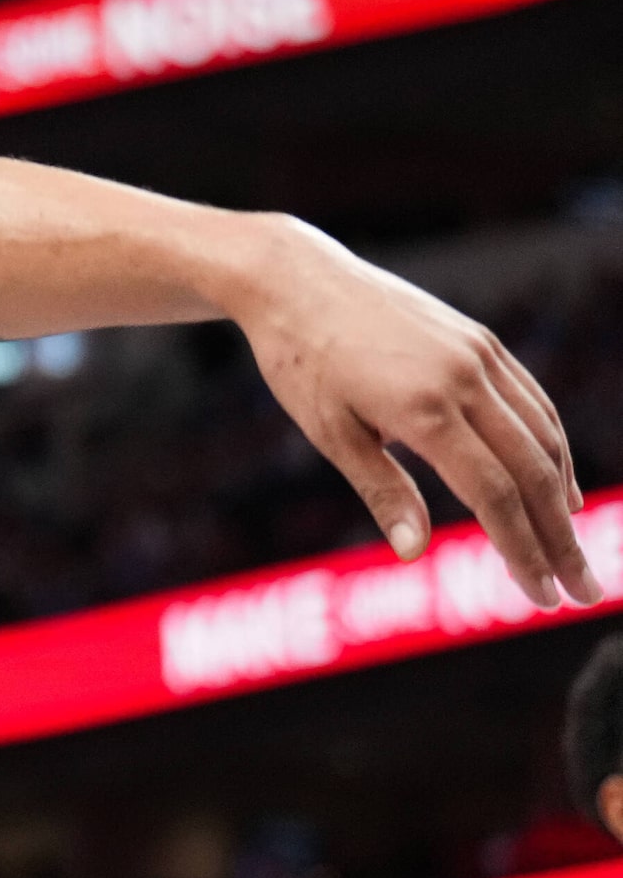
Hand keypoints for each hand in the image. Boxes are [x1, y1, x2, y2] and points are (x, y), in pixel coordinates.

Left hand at [235, 223, 596, 608]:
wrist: (297, 280)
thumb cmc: (300, 362)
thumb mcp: (329, 433)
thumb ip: (382, 491)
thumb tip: (415, 553)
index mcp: (424, 409)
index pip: (494, 495)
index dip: (522, 550)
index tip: (542, 597)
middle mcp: (465, 379)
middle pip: (534, 472)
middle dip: (560, 539)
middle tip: (581, 592)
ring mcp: (479, 355)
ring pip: (542, 436)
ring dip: (564, 496)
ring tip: (571, 547)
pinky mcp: (480, 340)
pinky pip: (532, 401)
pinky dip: (551, 446)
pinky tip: (557, 483)